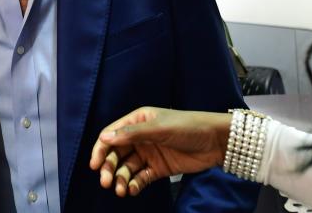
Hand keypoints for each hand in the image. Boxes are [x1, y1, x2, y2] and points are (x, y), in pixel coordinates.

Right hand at [88, 107, 230, 196]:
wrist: (217, 141)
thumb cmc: (187, 126)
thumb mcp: (158, 127)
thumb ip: (132, 134)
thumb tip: (104, 138)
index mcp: (136, 121)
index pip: (112, 135)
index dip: (101, 149)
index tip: (94, 164)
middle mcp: (139, 137)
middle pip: (117, 154)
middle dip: (109, 168)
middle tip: (106, 182)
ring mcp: (149, 153)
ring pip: (127, 168)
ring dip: (121, 179)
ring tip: (121, 190)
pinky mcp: (159, 168)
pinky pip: (142, 177)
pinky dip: (135, 184)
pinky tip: (132, 190)